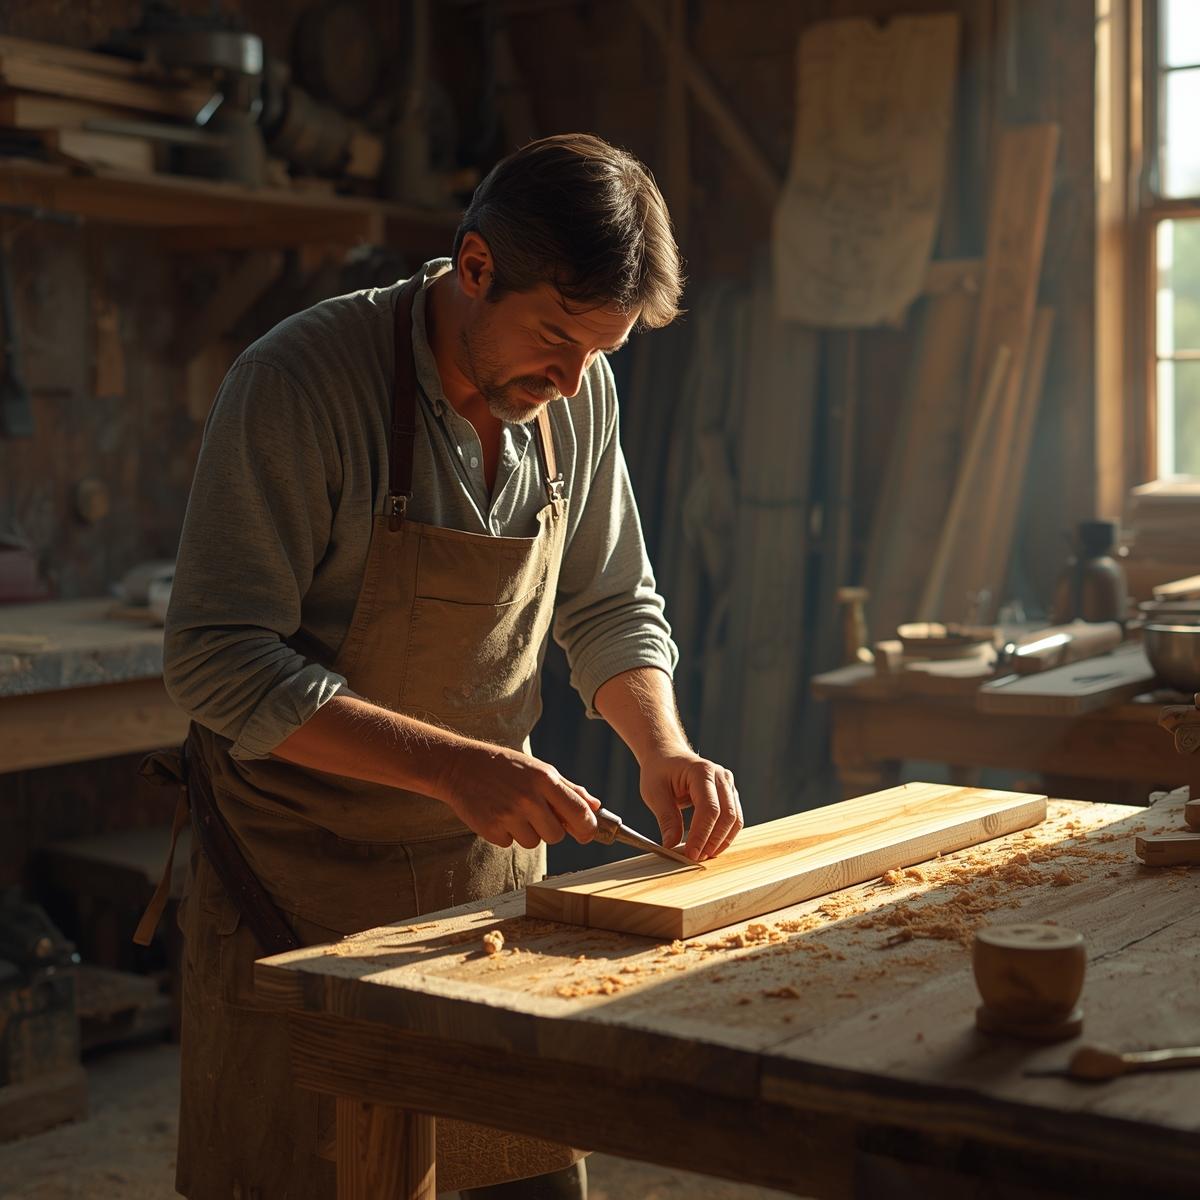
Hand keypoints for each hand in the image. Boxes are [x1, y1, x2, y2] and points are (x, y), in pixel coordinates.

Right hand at [438, 743, 599, 849]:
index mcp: (544, 779)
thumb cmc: (504, 767)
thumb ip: (568, 789)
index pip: (579, 813)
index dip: (588, 828)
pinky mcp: (491, 829)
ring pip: (534, 842)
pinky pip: (511, 844)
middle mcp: (528, 798)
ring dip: (527, 832)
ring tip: (513, 810)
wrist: (460, 766)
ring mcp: (509, 815)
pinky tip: (498, 814)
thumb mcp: (538, 769)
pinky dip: (507, 834)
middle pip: (557, 835)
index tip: (586, 833)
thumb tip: (595, 806)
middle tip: (537, 814)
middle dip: (552, 829)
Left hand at [638, 749, 741, 860]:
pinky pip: (733, 818)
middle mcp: (720, 776)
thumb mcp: (654, 793)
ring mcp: (728, 784)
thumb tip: (671, 846)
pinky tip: (711, 846)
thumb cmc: (660, 770)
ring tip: (704, 855)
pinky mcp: (729, 794)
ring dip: (722, 841)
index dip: (702, 834)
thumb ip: (666, 818)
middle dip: (713, 841)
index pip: (709, 809)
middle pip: (727, 815)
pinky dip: (724, 835)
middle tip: (697, 858)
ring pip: (735, 819)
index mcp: (701, 771)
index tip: (691, 853)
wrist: (667, 755)